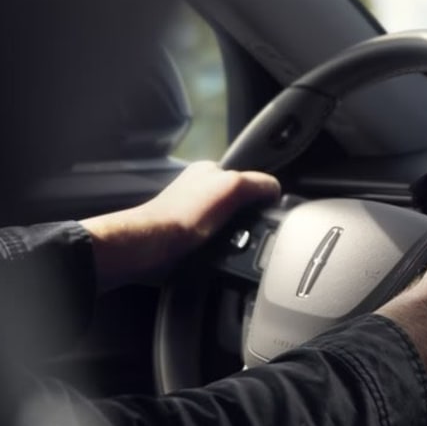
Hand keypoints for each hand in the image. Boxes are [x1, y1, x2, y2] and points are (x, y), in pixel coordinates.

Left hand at [81, 161, 280, 289]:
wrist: (151, 249)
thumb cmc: (185, 214)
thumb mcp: (233, 186)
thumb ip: (259, 183)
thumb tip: (275, 192)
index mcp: (209, 171)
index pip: (248, 177)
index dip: (258, 193)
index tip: (262, 209)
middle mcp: (199, 190)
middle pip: (240, 204)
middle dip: (248, 219)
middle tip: (248, 230)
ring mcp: (193, 216)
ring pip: (231, 227)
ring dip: (237, 238)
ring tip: (235, 246)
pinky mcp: (189, 240)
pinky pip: (219, 246)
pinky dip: (224, 252)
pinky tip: (223, 255)